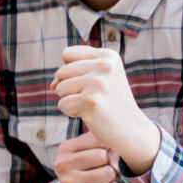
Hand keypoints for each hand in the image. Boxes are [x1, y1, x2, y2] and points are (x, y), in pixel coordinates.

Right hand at [54, 131, 123, 182]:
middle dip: (109, 161)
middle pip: (101, 156)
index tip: (105, 151)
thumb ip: (102, 144)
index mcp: (66, 148)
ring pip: (107, 173)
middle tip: (103, 167)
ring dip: (111, 176)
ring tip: (103, 178)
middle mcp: (64, 164)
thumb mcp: (87, 151)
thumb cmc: (85, 169)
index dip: (108, 145)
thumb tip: (115, 155)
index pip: (97, 138)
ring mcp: (70, 182)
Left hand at [55, 47, 160, 173]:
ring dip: (70, 100)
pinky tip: (89, 113)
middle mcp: (104, 65)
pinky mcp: (90, 101)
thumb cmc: (109, 102)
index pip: (67, 53)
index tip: (86, 80)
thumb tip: (53, 84)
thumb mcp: (97, 78)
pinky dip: (71, 112)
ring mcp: (98, 83)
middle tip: (91, 96)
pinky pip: (62, 104)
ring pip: (59, 88)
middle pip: (61, 72)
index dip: (69, 70)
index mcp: (107, 55)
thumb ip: (71, 72)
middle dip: (69, 87)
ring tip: (91, 104)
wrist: (130, 128)